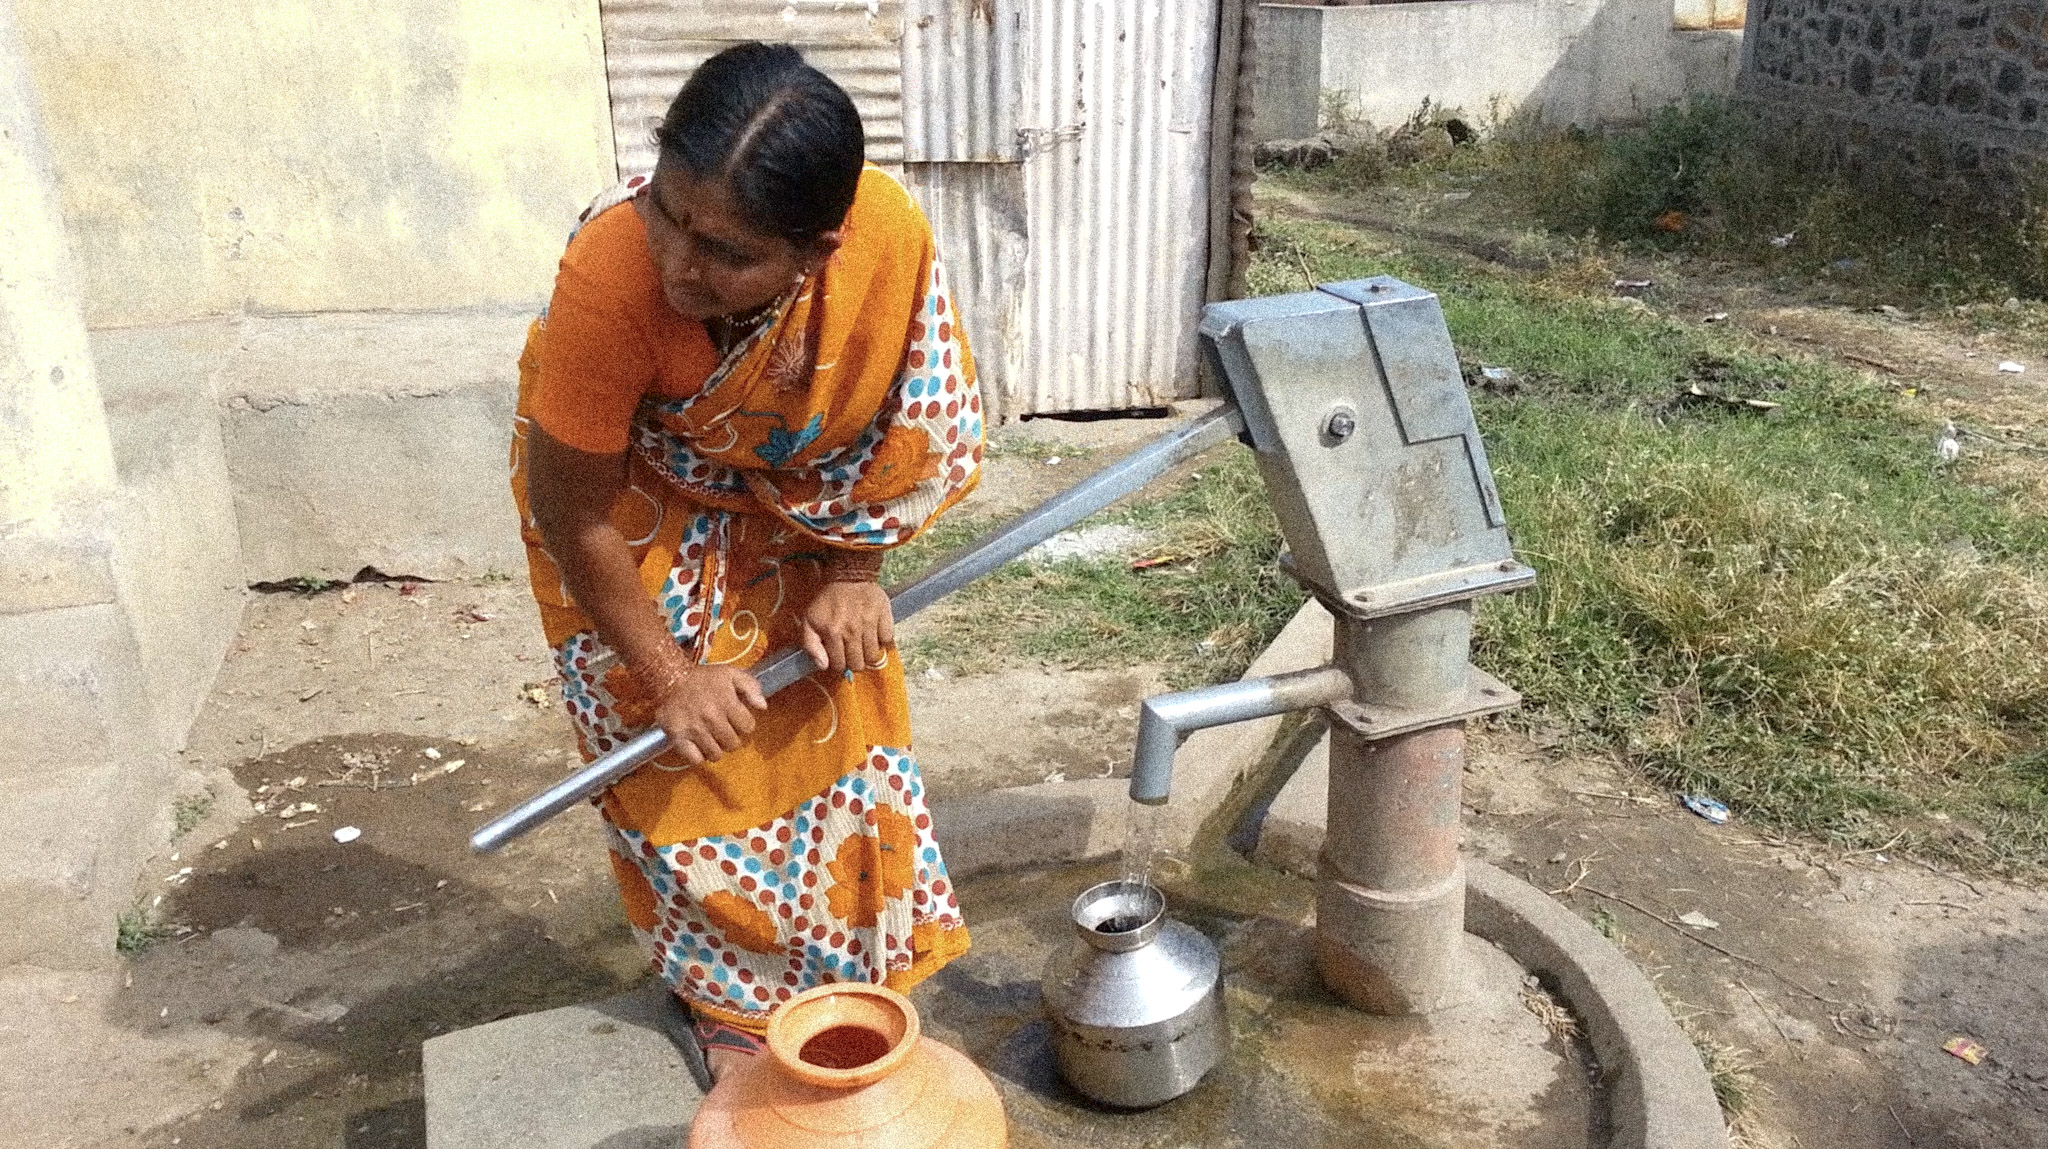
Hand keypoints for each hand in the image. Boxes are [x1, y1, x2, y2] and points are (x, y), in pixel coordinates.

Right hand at [651, 664, 766, 765]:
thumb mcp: (730, 673)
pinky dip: (698, 756)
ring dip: (715, 749)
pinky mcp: (678, 737)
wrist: (668, 678)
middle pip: (733, 744)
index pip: (748, 727)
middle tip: (722, 729)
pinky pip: (695, 759)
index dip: (744, 724)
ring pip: (716, 755)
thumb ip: (751, 687)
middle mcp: (712, 717)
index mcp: (727, 702)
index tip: (736, 719)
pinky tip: (697, 745)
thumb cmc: (701, 678)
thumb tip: (763, 705)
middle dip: (731, 738)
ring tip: (710, 738)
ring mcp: (695, 729)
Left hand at [800, 581, 894, 674]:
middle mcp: (852, 631)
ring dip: (867, 653)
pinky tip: (874, 633)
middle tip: (851, 652)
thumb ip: (810, 646)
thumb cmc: (827, 601)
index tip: (838, 657)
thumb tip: (823, 666)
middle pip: (858, 664)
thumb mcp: (808, 621)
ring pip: (873, 656)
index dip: (838, 664)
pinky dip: (881, 639)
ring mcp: (870, 624)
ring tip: (862, 644)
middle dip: (853, 661)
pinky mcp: (884, 616)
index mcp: (832, 632)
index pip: (839, 665)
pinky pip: (887, 639)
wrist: (848, 576)